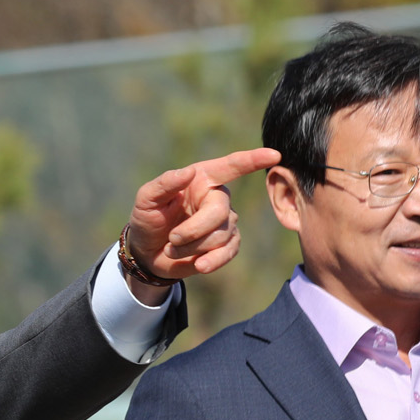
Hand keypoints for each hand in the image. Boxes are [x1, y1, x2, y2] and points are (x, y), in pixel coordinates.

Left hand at [122, 148, 275, 299]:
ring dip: (192, 246)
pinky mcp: (226, 244)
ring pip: (221, 235)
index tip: (274, 154)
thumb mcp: (145, 200)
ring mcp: (225, 222)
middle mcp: (218, 198)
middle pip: (221, 212)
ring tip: (172, 247)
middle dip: (194, 229)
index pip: (231, 166)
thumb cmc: (148, 219)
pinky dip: (212, 261)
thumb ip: (164, 184)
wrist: (147, 252)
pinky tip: (199, 265)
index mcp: (202, 179)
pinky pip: (229, 252)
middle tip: (172, 239)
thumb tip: (188, 171)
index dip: (252, 160)